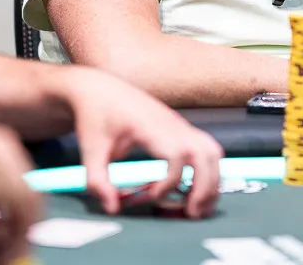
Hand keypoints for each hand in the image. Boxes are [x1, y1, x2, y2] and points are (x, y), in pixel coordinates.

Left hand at [60, 67, 223, 219]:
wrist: (100, 88)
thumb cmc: (96, 117)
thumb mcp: (89, 150)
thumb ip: (98, 181)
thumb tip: (113, 208)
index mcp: (149, 126)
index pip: (177, 154)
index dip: (170, 182)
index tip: (152, 197)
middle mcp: (171, 124)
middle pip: (205, 153)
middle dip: (204, 186)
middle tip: (192, 214)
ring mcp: (180, 125)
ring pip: (212, 151)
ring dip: (212, 180)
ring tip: (199, 206)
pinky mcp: (181, 128)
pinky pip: (206, 148)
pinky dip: (208, 170)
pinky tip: (194, 189)